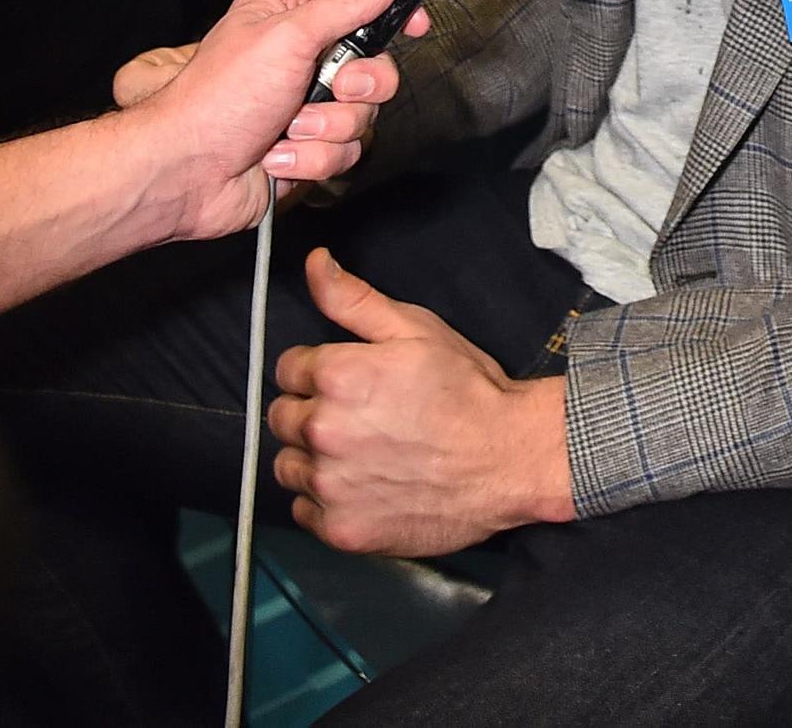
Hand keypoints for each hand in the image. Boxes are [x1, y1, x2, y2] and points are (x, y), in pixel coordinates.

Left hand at [112, 0, 418, 241]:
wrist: (187, 174)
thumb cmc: (218, 99)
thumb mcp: (287, 36)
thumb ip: (345, 4)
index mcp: (290, 15)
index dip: (388, 4)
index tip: (412, 23)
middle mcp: (301, 57)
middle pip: (374, 62)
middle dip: (359, 84)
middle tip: (330, 86)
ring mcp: (306, 106)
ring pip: (363, 115)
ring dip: (327, 128)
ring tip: (287, 127)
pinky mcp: (307, 148)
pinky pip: (343, 153)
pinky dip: (310, 158)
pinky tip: (277, 155)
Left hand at [269, 250, 570, 552]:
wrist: (510, 459)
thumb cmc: (467, 391)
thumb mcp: (415, 329)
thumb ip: (353, 299)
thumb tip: (314, 262)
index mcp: (336, 376)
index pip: (288, 369)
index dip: (318, 371)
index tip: (350, 382)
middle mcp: (323, 431)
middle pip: (281, 418)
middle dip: (311, 412)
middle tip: (360, 418)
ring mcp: (330, 485)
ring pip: (288, 466)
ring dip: (312, 459)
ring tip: (361, 454)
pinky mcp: (341, 529)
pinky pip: (304, 512)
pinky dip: (325, 502)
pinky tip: (363, 487)